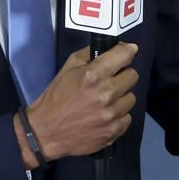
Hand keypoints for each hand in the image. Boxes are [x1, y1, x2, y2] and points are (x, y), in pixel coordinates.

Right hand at [22, 43, 138, 162]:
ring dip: (120, 98)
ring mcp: (112, 114)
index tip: (128, 51)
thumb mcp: (67, 69)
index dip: (127, 51)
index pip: (124, 55)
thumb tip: (112, 47)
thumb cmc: (56, 98)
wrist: (46, 132)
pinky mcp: (114, 130)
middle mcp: (106, 93)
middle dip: (122, 76)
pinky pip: (127, 117)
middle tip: (109, 81)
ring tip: (104, 102)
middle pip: (132, 76)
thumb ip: (89, 55)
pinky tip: (103, 116)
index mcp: (93, 75)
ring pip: (131, 98)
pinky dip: (118, 116)